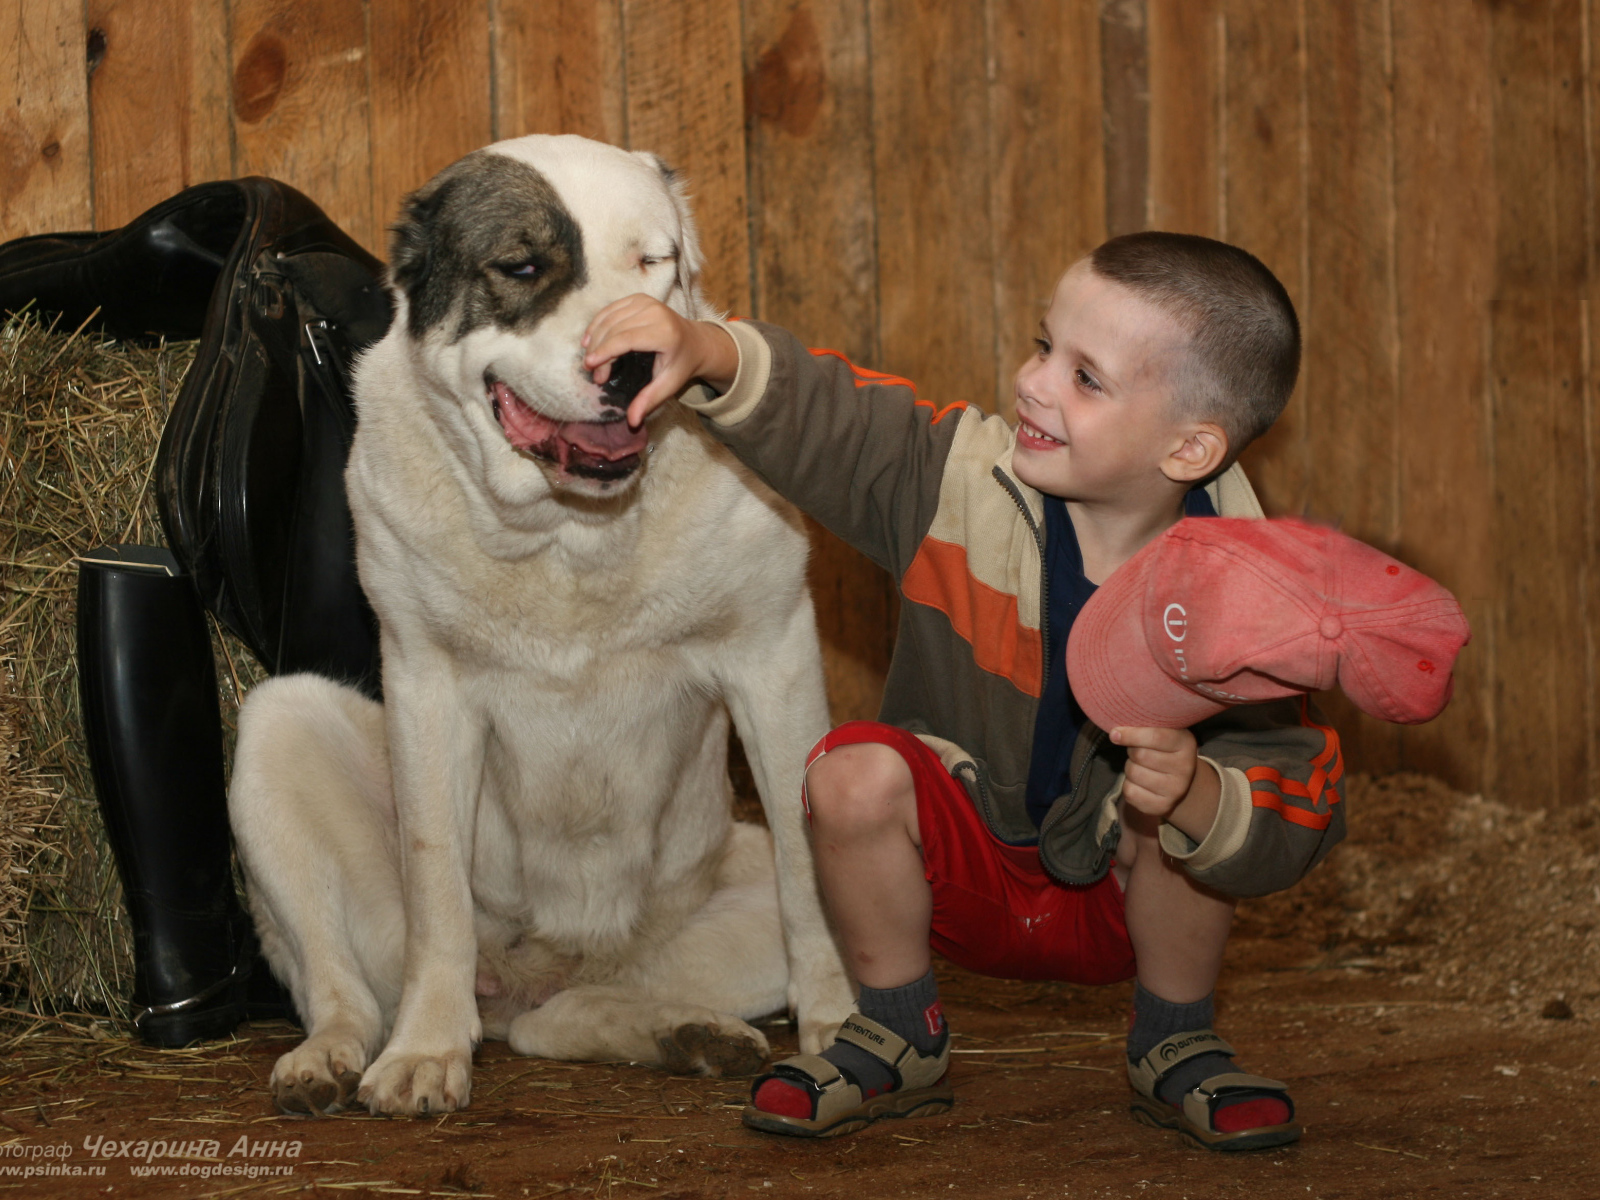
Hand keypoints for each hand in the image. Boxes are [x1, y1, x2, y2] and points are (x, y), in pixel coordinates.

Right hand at [582, 294, 738, 427]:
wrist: (696, 341)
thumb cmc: (681, 365)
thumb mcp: (669, 385)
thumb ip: (650, 400)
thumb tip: (632, 422)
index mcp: (665, 333)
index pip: (626, 339)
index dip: (605, 352)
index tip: (590, 366)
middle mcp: (655, 312)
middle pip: (615, 329)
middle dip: (599, 351)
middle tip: (593, 373)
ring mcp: (646, 302)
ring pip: (609, 318)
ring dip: (594, 338)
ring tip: (590, 360)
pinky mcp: (638, 298)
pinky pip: (610, 309)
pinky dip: (597, 323)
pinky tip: (590, 339)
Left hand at [1110, 725, 1201, 822]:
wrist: (1180, 781)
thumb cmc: (1164, 749)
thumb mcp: (1164, 732)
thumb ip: (1145, 726)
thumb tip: (1116, 731)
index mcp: (1186, 744)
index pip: (1155, 737)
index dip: (1131, 734)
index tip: (1115, 733)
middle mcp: (1185, 768)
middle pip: (1140, 755)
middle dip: (1131, 751)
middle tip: (1137, 751)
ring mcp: (1175, 790)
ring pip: (1133, 773)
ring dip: (1130, 767)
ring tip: (1141, 766)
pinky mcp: (1162, 807)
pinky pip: (1130, 792)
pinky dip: (1128, 784)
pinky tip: (1139, 782)